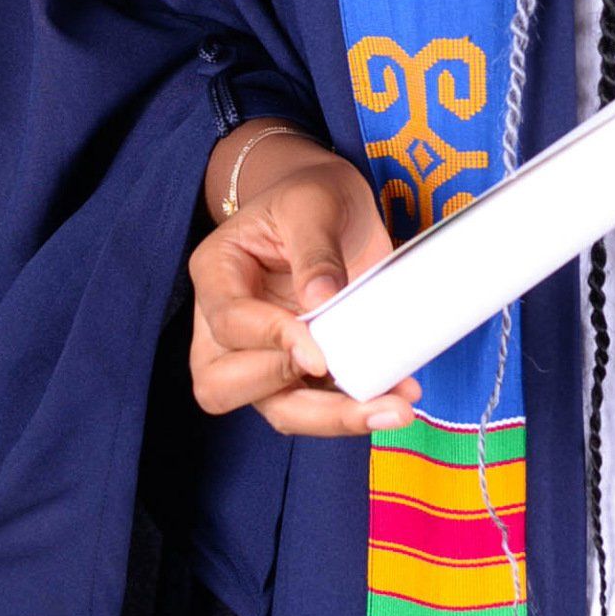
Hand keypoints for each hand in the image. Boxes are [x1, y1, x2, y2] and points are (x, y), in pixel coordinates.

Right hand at [186, 153, 418, 436]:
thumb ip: (314, 248)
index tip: (318, 353)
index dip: (271, 342)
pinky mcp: (299, 370)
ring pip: (274, 409)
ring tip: (393, 409)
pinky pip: (316, 405)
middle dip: (290, 396)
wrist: (332, 204)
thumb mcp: (312, 203)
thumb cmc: (311, 196)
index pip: (229, 322)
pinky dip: (355, 409)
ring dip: (332, 419)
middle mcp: (223, 325)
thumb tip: (321, 298)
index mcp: (216, 273)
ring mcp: (258, 355)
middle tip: (353, 387)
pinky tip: (398, 399)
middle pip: (225, 386)